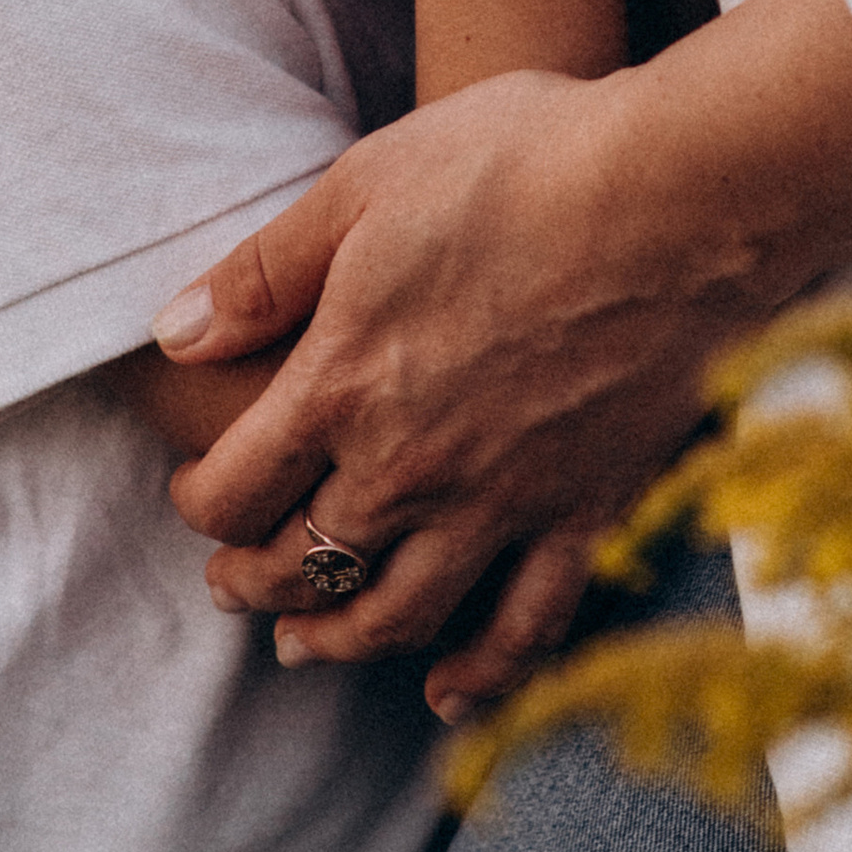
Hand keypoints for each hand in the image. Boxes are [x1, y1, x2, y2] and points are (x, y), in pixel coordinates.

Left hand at [156, 0, 851, 716]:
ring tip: (308, 643)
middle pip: (304, 565)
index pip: (233, 490)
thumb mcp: (364, 183)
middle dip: (254, 581)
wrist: (678, 197)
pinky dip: (481, 672)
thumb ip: (265, 269)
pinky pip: (525, 627)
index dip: (199, 503)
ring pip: (398, 613)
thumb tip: (172, 332)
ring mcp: (503, 502)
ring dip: (339, 639)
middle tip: (233, 584)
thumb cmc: (519, 163)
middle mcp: (410, 468)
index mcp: (340, 385)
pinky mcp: (589, 513)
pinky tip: (449, 689)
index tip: (195, 492)